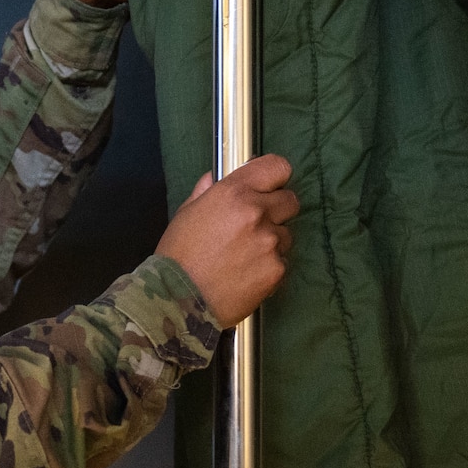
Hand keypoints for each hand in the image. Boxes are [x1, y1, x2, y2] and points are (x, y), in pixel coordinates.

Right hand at [155, 155, 298, 325]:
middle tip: (256, 226)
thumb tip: (215, 178)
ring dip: (272, 241)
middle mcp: (256, 212)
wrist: (179, 300)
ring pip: (287, 234)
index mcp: (234, 192)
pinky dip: (270, 267)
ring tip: (245, 257)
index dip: (275, 178)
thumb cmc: (177, 255)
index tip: (269, 187)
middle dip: (277, 210)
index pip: (277, 168)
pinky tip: (247, 275)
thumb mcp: (186, 213)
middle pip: (290, 200)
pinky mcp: (277, 269)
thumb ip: (206, 191)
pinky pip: (282, 261)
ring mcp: (270, 242)